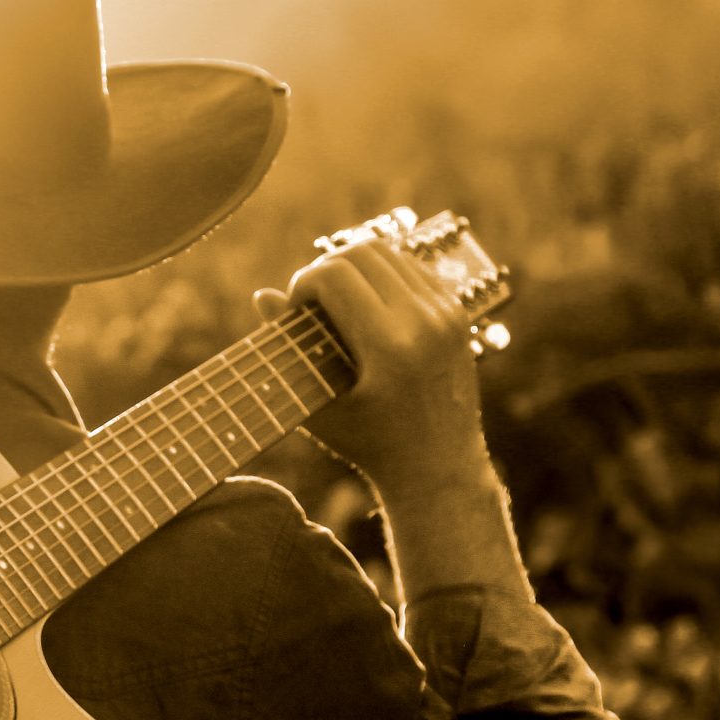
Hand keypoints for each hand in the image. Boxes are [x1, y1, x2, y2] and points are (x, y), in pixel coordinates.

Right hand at [255, 227, 491, 499]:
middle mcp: (424, 322)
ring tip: (337, 301)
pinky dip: (383, 275)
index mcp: (390, 346)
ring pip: (389, 252)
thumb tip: (262, 295)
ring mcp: (447, 313)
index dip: (302, 282)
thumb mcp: (320, 406)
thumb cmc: (370, 445)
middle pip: (362, 252)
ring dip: (355, 267)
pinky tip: (366, 305)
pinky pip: (413, 268)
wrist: (438, 467)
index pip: (335, 274)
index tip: (294, 309)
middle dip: (326, 268)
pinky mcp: (457, 313)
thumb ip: (289, 351)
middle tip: (312, 302)